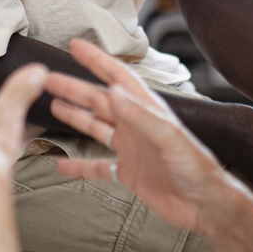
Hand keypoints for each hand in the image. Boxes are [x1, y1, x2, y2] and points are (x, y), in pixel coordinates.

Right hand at [45, 39, 247, 235]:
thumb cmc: (196, 168)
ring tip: (53, 105)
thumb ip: (141, 115)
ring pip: (96, 127)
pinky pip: (98, 166)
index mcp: (147, 110)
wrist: (204, 205)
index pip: (117, 77)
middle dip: (74, 88)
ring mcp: (131, 148)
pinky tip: (62, 164)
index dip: (97, 60)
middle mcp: (137, 125)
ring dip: (75, 116)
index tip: (76, 46)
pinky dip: (80, 164)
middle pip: (99, 100)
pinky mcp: (129, 172)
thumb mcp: (168, 137)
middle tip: (48, 78)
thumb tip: (113, 91)